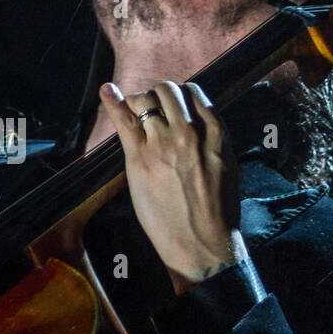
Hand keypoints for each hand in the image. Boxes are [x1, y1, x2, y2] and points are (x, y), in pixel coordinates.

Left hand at [99, 80, 242, 291]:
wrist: (202, 242)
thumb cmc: (217, 210)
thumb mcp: (226, 164)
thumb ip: (212, 139)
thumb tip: (199, 124)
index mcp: (214, 131)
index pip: (192, 92)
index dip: (179, 96)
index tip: (172, 106)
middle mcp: (189, 131)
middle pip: (166, 91)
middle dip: (157, 96)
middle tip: (152, 112)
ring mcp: (163, 143)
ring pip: (144, 100)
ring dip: (139, 104)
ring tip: (136, 115)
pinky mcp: (139, 158)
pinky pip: (122, 120)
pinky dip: (112, 101)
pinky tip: (106, 92)